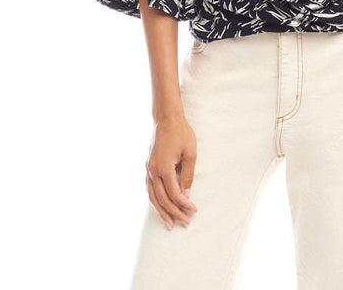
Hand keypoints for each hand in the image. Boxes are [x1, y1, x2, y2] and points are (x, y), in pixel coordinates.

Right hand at [145, 113, 199, 229]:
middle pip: (162, 199)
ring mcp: (148, 168)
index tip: (194, 210)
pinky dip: (155, 200)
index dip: (184, 204)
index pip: (174, 193)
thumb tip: (186, 195)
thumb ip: (187, 176)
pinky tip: (160, 207)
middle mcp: (152, 170)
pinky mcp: (148, 166)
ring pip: (152, 196)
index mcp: (163, 168)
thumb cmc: (181, 133)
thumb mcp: (190, 154)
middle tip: (185, 223)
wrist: (167, 118)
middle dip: (173, 212)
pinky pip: (149, 188)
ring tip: (169, 224)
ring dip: (161, 211)